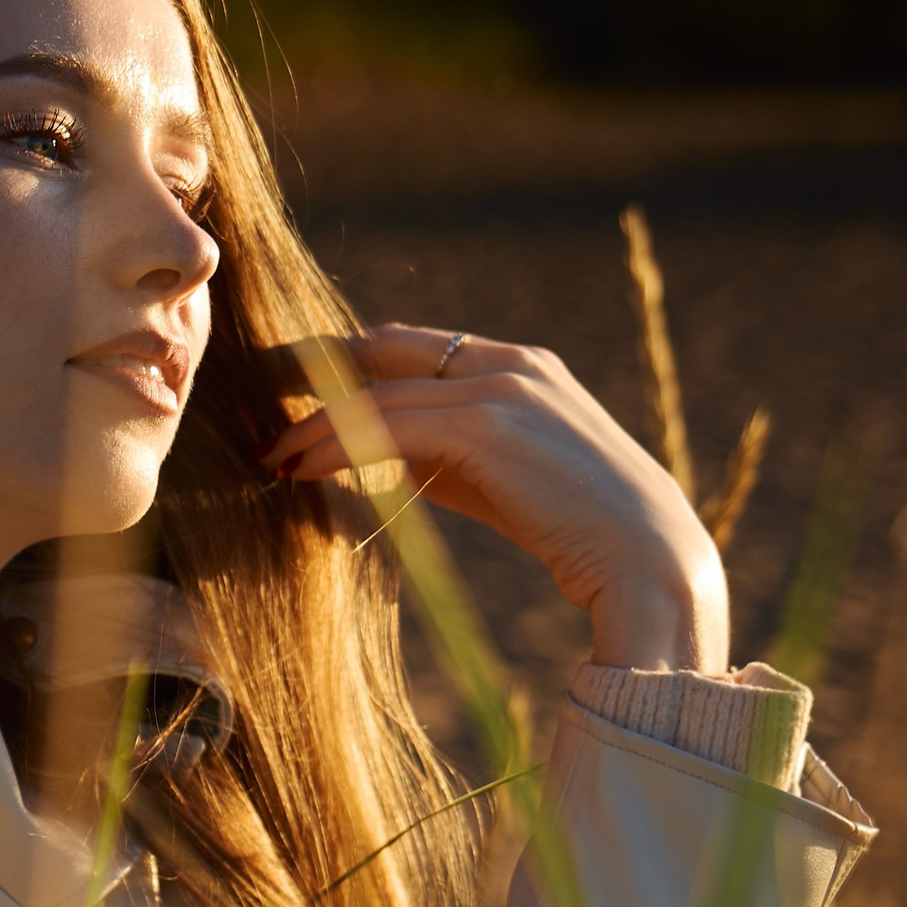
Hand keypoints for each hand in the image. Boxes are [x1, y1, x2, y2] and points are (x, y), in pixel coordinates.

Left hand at [263, 324, 727, 672]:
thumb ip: (446, 456)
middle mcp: (509, 362)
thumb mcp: (502, 480)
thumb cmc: (576, 532)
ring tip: (272, 456)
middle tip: (259, 399)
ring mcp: (501, 386)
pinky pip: (389, 424)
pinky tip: (301, 469)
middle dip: (314, 370)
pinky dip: (336, 445)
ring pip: (378, 392)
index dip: (348, 365)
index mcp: (518, 365)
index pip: (412, 347)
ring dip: (314, 424)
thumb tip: (378, 458)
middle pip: (385, 348)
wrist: (647, 560)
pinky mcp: (488, 424)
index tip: (295, 389)